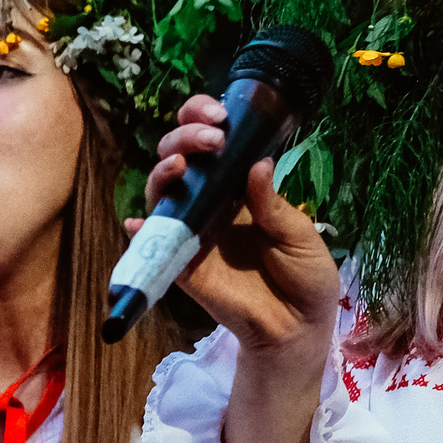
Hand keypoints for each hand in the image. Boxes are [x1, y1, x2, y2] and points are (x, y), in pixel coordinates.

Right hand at [142, 96, 339, 442]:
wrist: (299, 329)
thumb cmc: (305, 277)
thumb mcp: (299, 235)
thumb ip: (273, 204)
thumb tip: (256, 164)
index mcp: (241, 188)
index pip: (212, 143)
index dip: (204, 120)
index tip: (219, 114)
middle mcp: (211, 203)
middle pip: (180, 158)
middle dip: (184, 137)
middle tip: (209, 137)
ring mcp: (193, 232)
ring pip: (162, 192)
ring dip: (163, 172)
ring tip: (180, 166)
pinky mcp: (183, 265)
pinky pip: (154, 244)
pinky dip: (140, 231)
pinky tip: (137, 222)